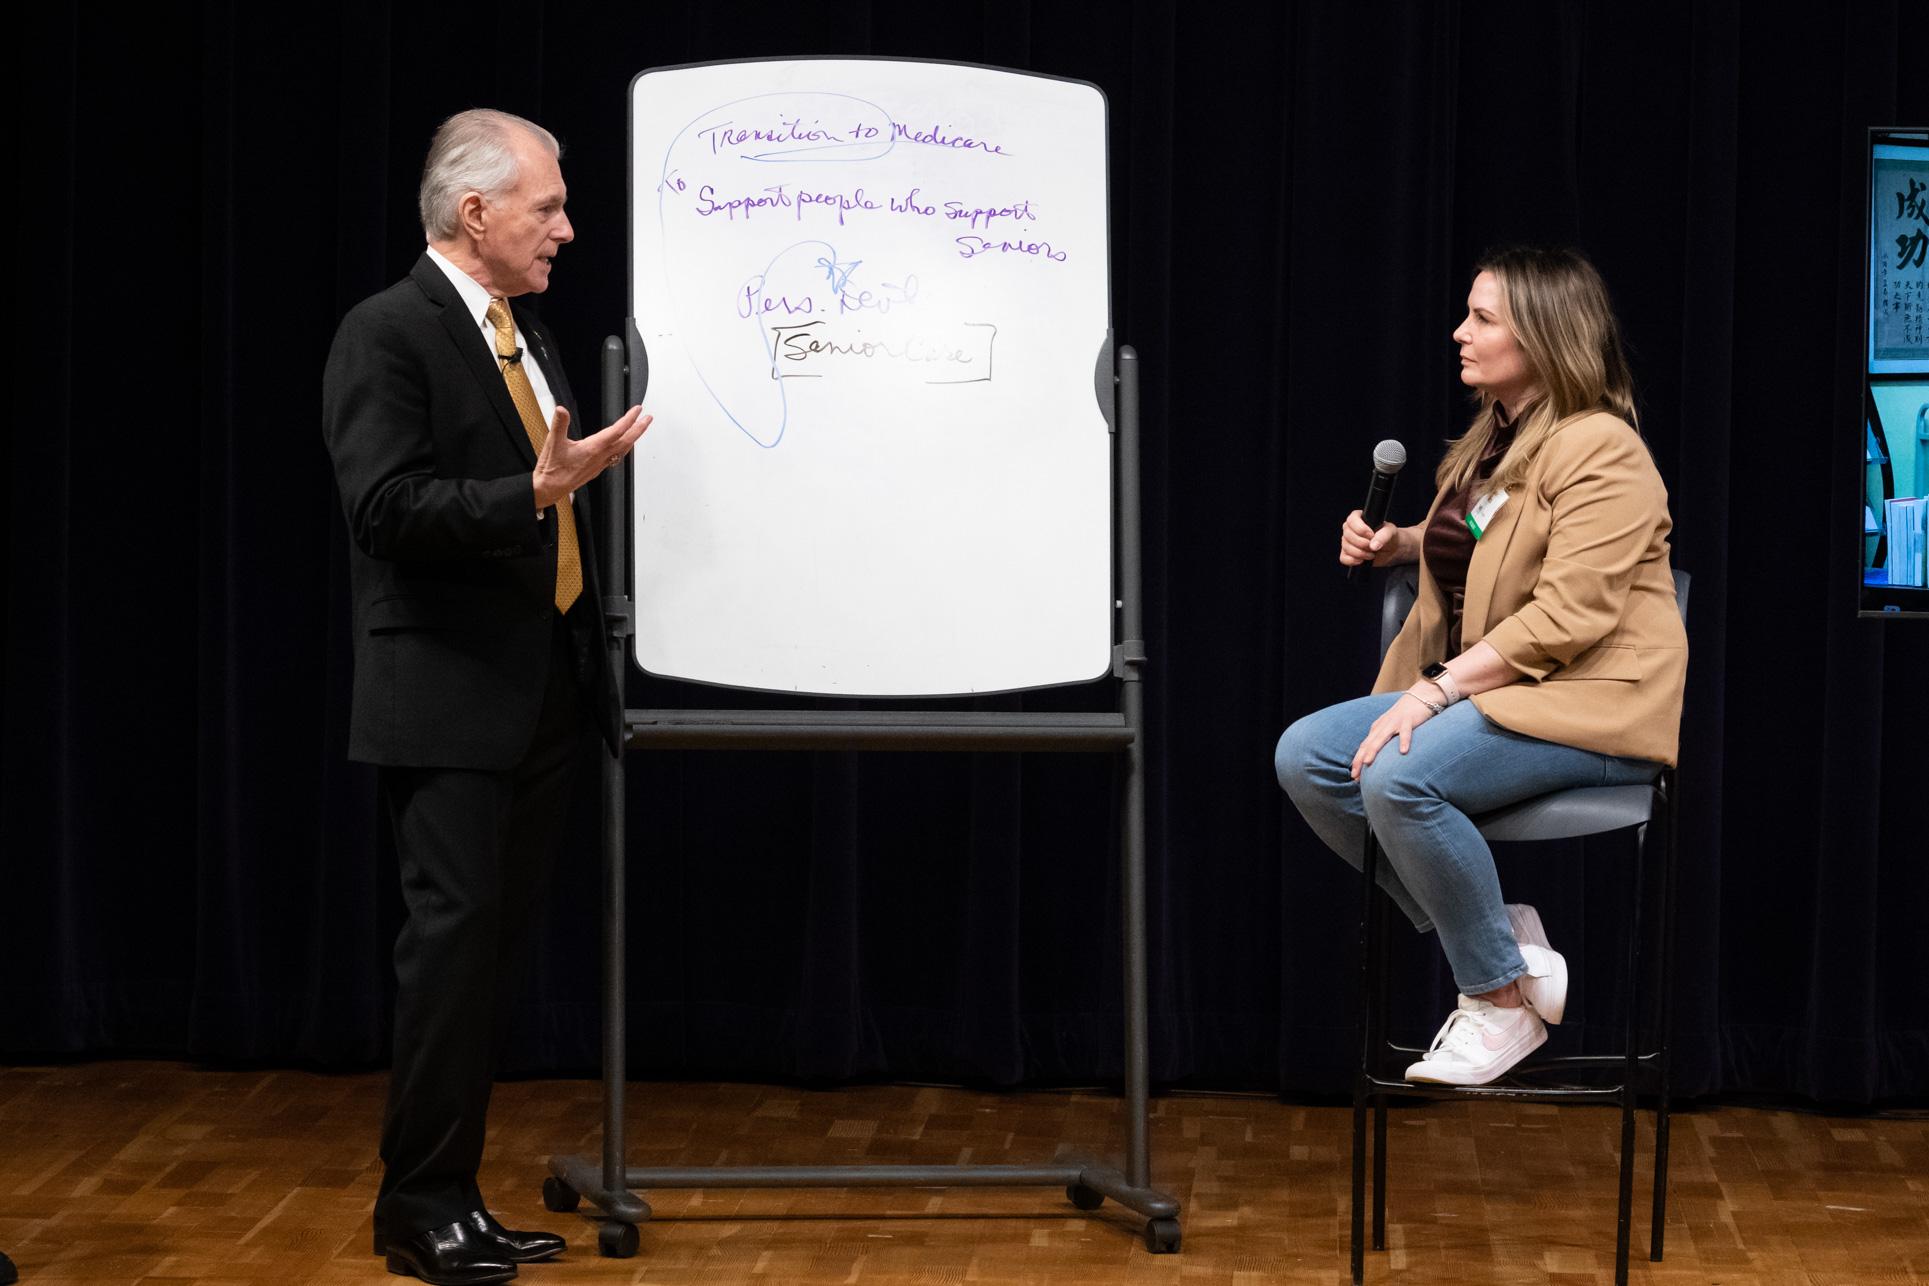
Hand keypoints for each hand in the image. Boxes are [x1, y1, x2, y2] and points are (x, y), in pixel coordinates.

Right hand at [533, 405, 649, 509]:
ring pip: (622, 450)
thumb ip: (559, 424)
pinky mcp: (596, 469)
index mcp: (592, 448)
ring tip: (639, 430)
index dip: (629, 419)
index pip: (616, 431)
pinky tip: (622, 447)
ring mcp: (599, 464)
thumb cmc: (552, 469)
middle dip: (639, 429)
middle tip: (648, 418)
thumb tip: (561, 410)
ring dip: (633, 439)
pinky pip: (616, 457)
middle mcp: (600, 457)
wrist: (549, 489)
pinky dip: (623, 448)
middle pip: (626, 441)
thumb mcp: (553, 442)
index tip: (637, 410)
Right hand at [1340, 509, 1399, 566]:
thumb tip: (1373, 545)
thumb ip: (1383, 536)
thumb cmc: (1390, 536)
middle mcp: (1351, 529)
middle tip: (1373, 546)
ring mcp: (1348, 542)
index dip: (1360, 529)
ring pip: (1346, 548)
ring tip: (1372, 554)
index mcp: (1359, 518)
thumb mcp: (1390, 532)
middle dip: (1362, 543)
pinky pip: (1344, 558)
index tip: (1371, 535)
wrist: (1392, 550)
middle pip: (1348, 535)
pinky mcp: (1348, 554)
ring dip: (1360, 553)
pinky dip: (1353, 561)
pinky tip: (1362, 560)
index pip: (1352, 520)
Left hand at [1350, 692, 1436, 779]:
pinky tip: (1403, 752)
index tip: (1353, 776)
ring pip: (1382, 737)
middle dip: (1360, 759)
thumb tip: (1376, 759)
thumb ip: (1383, 740)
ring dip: (1373, 750)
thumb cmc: (1403, 717)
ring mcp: (1395, 722)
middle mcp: (1383, 726)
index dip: (1357, 761)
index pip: (1364, 747)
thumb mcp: (1390, 729)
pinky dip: (1404, 741)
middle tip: (1355, 775)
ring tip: (1367, 763)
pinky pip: (1406, 732)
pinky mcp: (1408, 720)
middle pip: (1369, 744)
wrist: (1419, 697)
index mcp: (1377, 729)